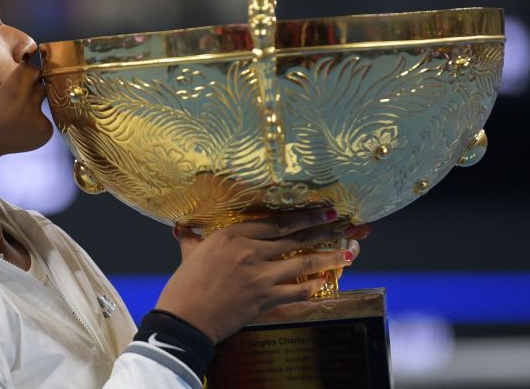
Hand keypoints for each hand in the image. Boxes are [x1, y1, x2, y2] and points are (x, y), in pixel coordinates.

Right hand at [155, 208, 367, 342]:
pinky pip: (297, 290)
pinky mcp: (264, 299)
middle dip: (322, 230)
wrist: (186, 318)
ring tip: (347, 252)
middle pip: (294, 238)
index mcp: (232, 236)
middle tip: (342, 225)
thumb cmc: (184, 286)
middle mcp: (249, 252)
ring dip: (327, 257)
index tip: (323, 211)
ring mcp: (260, 276)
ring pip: (302, 262)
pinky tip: (327, 281)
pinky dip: (314, 285)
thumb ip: (191, 238)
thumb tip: (182, 228)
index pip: (275, 223)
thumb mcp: (188, 254)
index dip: (303, 216)